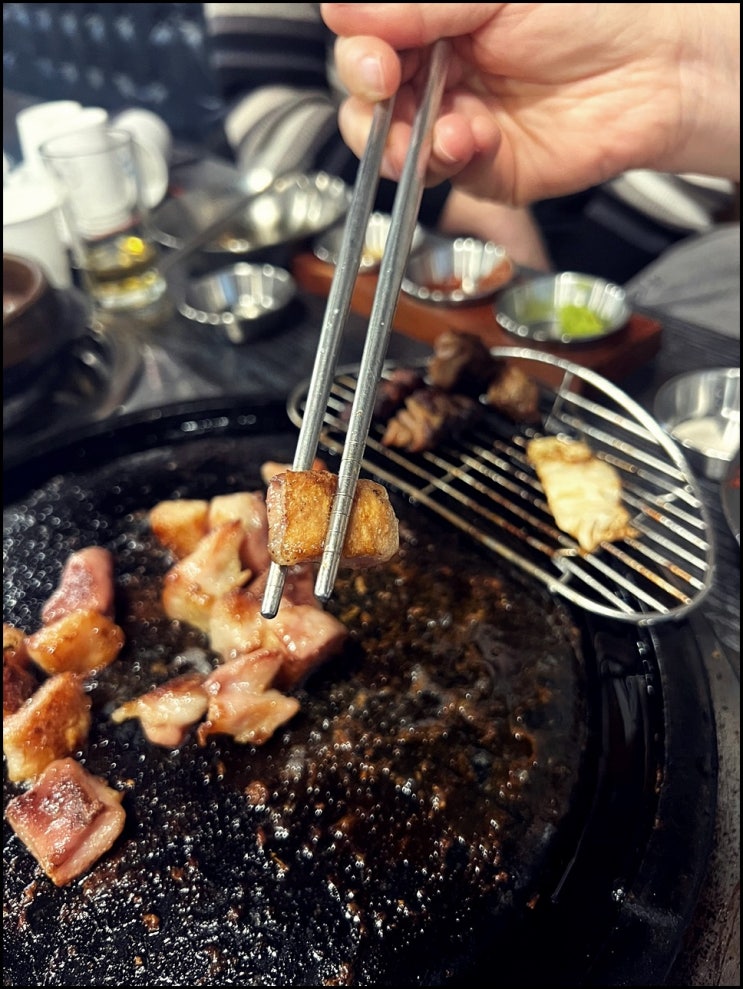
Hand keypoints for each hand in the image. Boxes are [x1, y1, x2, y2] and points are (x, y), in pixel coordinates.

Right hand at [322, 3, 739, 204]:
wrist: (652, 71)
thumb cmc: (593, 11)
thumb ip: (417, 4)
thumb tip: (342, 12)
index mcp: (432, 15)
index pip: (364, 34)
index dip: (358, 48)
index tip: (374, 56)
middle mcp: (434, 67)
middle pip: (362, 92)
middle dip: (367, 97)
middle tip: (385, 87)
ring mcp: (449, 119)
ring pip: (385, 142)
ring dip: (395, 140)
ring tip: (431, 129)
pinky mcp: (474, 166)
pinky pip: (434, 174)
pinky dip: (442, 160)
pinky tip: (469, 140)